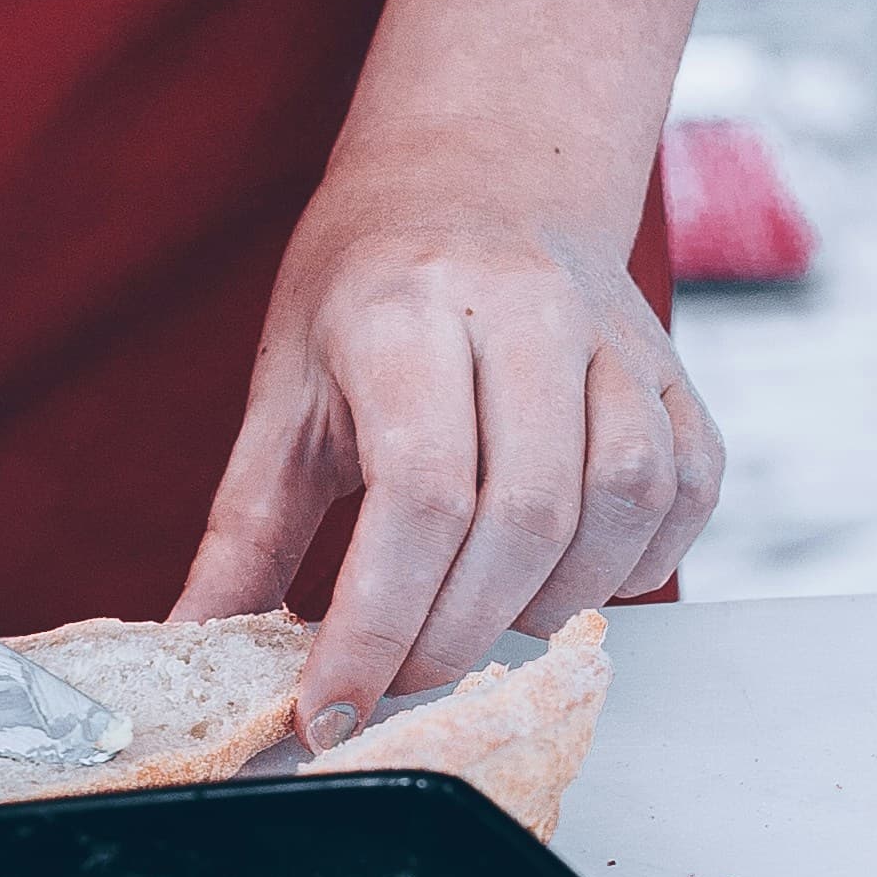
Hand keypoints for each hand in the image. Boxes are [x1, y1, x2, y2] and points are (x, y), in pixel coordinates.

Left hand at [171, 124, 719, 736]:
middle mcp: (527, 310)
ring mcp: (616, 335)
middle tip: (396, 678)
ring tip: (475, 618)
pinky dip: (632, 563)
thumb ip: (244, 529)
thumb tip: (192, 647)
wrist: (478, 170)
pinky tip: (561, 576)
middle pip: (521, 519)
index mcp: (408, 306)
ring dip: (547, 603)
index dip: (376, 626)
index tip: (332, 706)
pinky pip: (684, 492)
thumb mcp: (284, 390)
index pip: (416, 497)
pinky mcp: (673, 369)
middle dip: (452, 636)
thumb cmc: (369, 282)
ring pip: (617, 507)